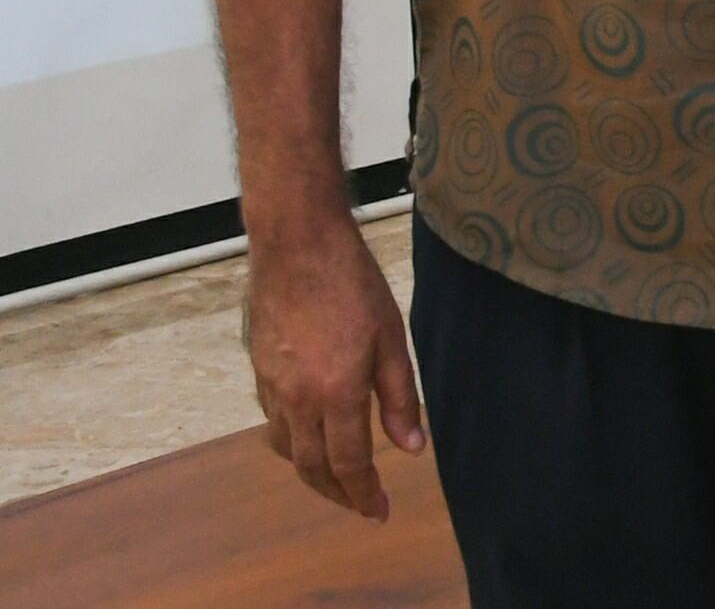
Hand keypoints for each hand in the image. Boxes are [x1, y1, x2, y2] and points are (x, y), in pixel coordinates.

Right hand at [243, 213, 423, 520]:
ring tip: (338, 479)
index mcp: (335, 393)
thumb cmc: (352, 285)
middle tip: (361, 505)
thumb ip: (400, 398)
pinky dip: (292, 442)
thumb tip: (411, 448)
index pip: (348, 463)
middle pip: (312, 468)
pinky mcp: (259, 372)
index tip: (379, 512)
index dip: (364, 494)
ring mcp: (272, 387)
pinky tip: (309, 436)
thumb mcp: (392, 339)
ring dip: (311, 472)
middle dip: (338, 494)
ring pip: (286, 450)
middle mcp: (296, 400)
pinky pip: (273, 423)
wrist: (296, 246)